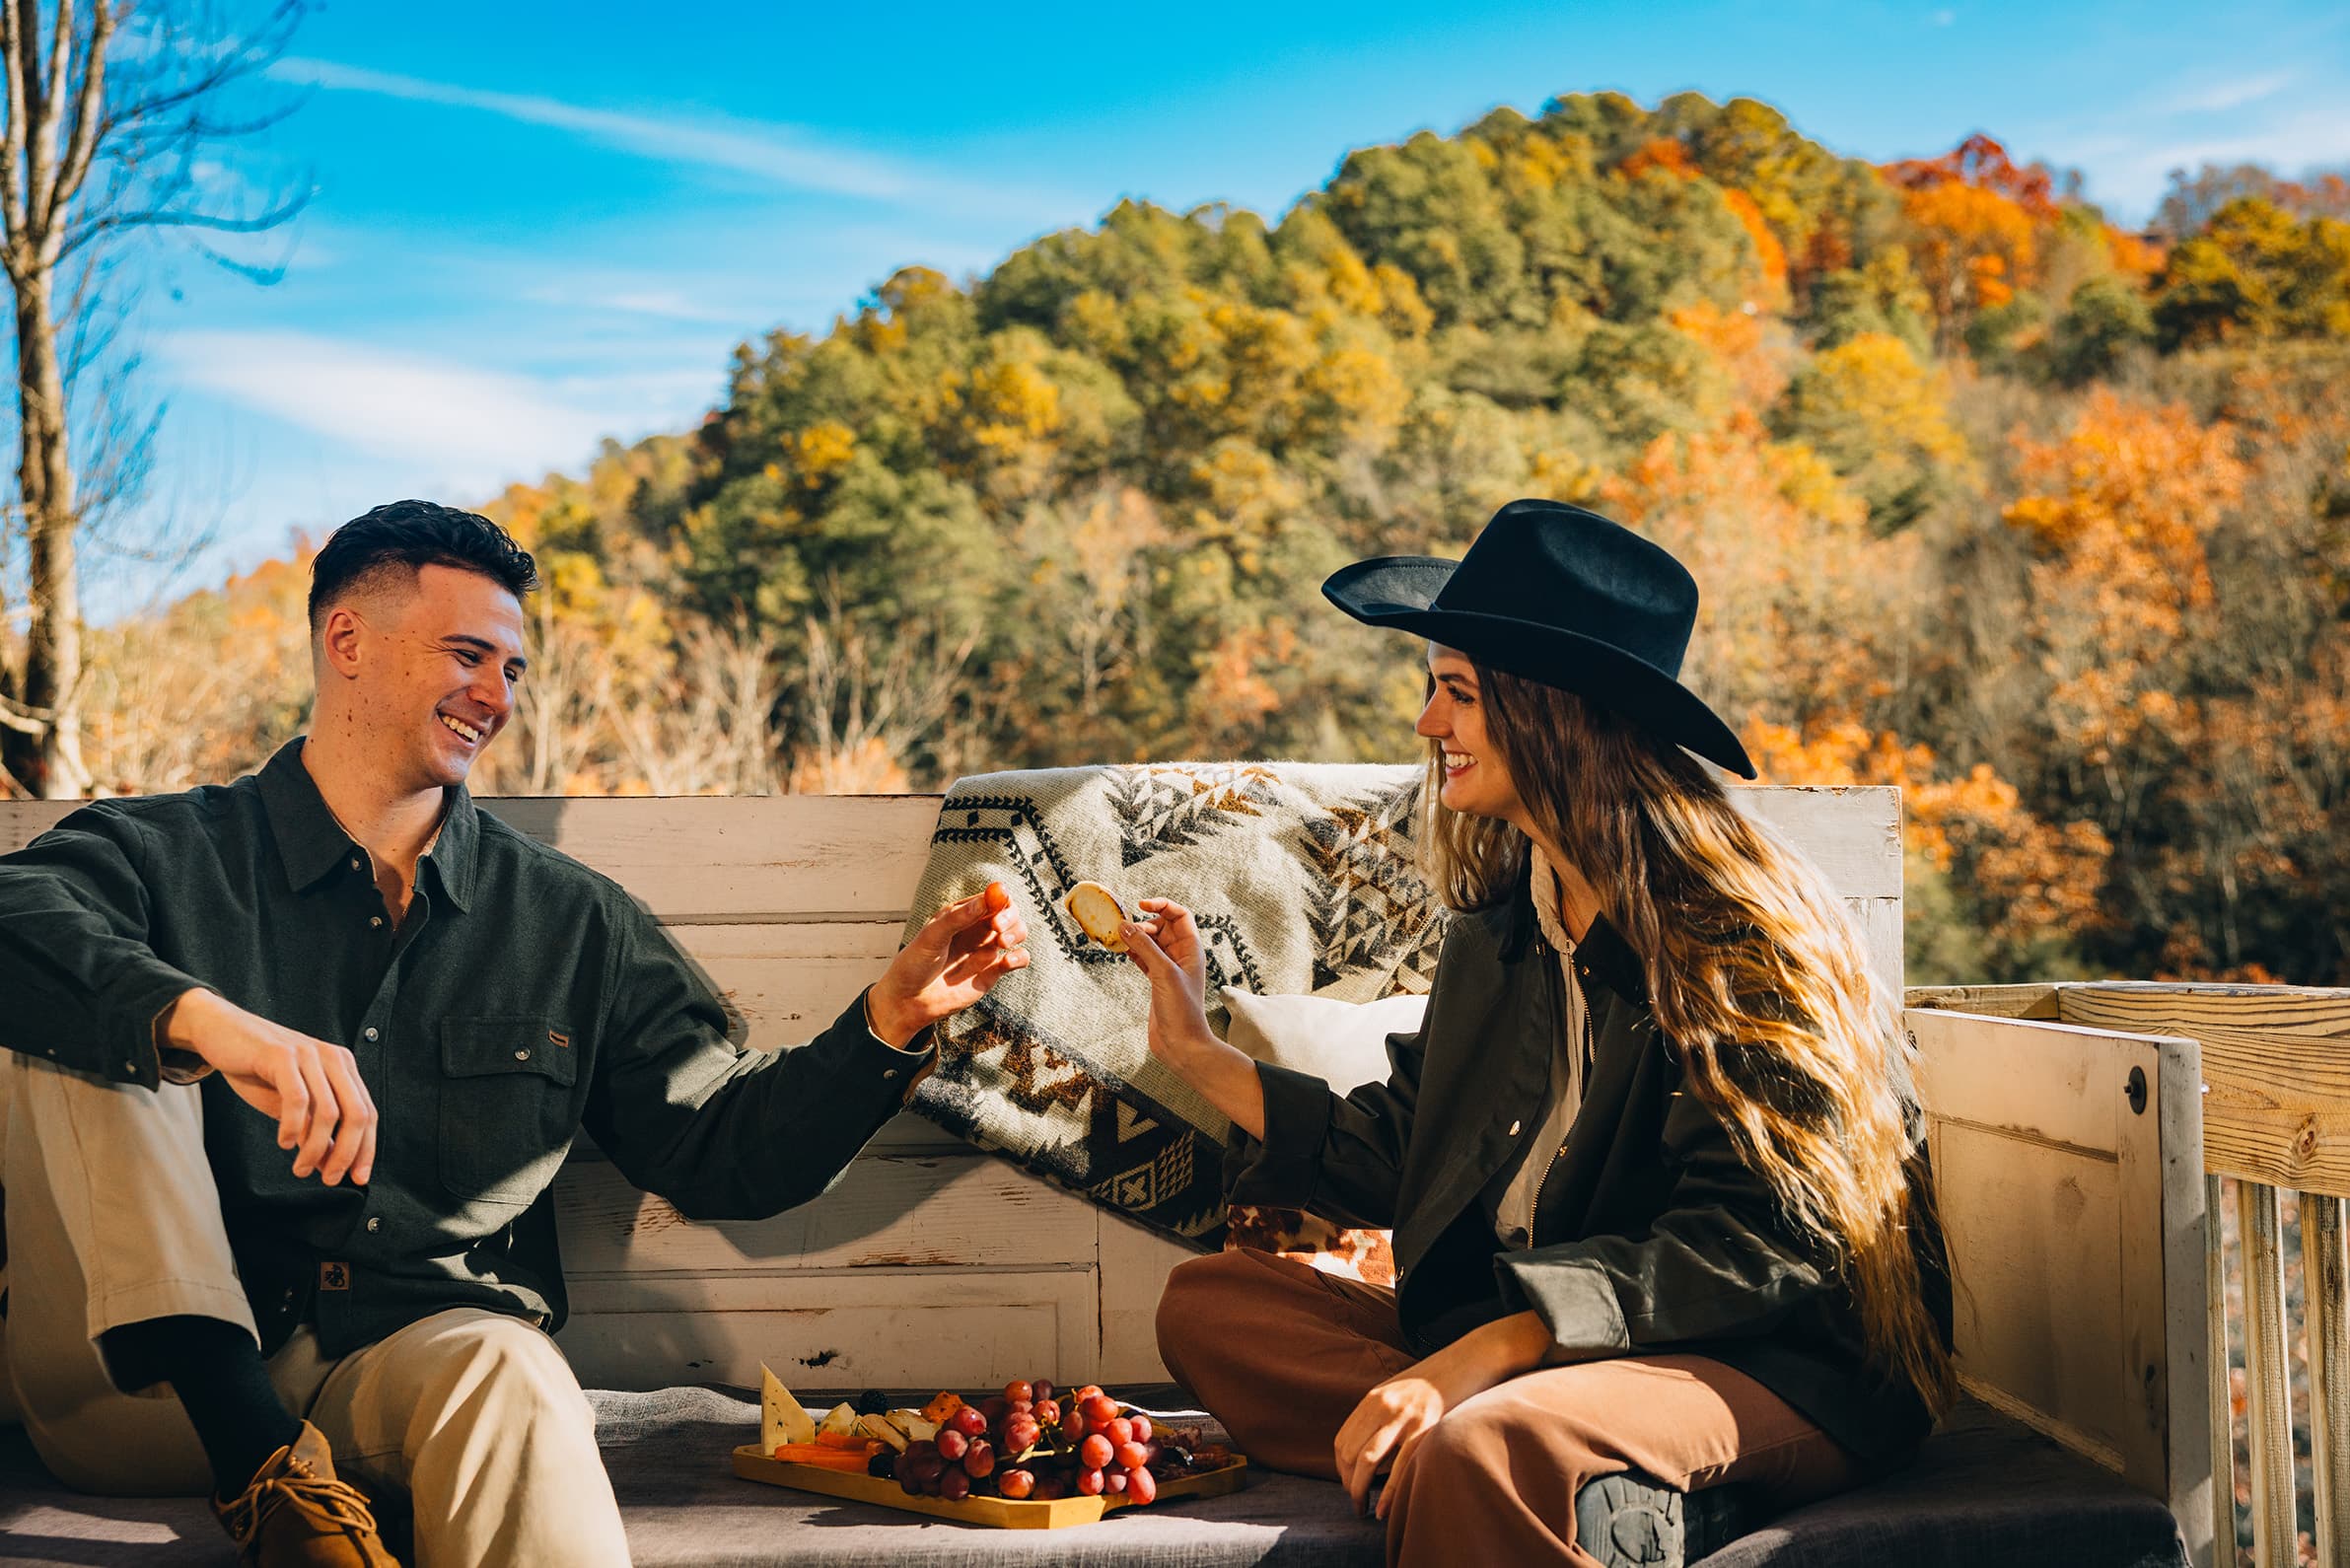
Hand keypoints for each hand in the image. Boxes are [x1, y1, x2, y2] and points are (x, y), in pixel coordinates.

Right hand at [163, 988, 377, 1186]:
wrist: (221, 1032)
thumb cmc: (258, 1071)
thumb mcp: (292, 1105)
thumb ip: (313, 1131)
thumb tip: (330, 1166)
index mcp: (343, 1068)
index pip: (368, 1113)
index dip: (366, 1148)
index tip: (359, 1178)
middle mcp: (333, 1059)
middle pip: (357, 1114)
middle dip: (347, 1153)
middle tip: (330, 1180)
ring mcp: (309, 1055)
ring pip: (329, 1112)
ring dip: (315, 1149)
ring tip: (300, 1168)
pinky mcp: (281, 1055)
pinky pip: (297, 1099)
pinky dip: (294, 1127)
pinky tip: (284, 1142)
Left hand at [868, 887, 1030, 1046]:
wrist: (908, 1001)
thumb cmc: (914, 965)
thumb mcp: (931, 937)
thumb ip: (958, 918)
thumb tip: (985, 900)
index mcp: (962, 914)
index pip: (990, 897)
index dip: (999, 899)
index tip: (997, 907)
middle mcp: (977, 930)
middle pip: (1009, 913)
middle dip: (1010, 916)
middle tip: (998, 927)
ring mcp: (986, 950)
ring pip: (1017, 933)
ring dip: (1017, 933)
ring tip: (1002, 942)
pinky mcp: (992, 973)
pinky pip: (1017, 960)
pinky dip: (1019, 958)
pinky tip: (1007, 961)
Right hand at [1121, 899, 1212, 1066]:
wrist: (1182, 1045)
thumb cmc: (1182, 1010)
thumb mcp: (1163, 973)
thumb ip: (1144, 947)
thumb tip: (1124, 925)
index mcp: (1192, 949)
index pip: (1180, 915)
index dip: (1162, 905)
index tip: (1141, 904)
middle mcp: (1181, 956)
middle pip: (1163, 926)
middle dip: (1144, 923)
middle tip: (1126, 931)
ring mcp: (1168, 969)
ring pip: (1150, 943)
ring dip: (1135, 937)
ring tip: (1118, 937)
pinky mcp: (1156, 982)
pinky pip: (1143, 958)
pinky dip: (1131, 952)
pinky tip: (1119, 950)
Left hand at [1333, 1311, 1557, 1516]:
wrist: (1470, 1359)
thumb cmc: (1439, 1382)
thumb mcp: (1401, 1393)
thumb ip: (1383, 1415)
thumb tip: (1370, 1452)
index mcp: (1374, 1398)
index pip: (1342, 1440)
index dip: (1341, 1469)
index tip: (1349, 1484)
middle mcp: (1384, 1405)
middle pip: (1349, 1453)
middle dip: (1348, 1483)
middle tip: (1356, 1501)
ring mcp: (1405, 1415)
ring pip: (1367, 1460)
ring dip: (1359, 1491)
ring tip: (1363, 1510)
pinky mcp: (1428, 1426)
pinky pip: (1400, 1467)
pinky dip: (1388, 1494)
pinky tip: (1383, 1510)